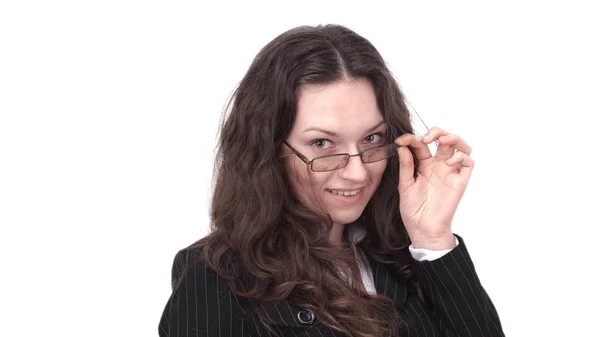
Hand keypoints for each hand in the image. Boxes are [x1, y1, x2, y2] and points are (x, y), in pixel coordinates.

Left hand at [394, 127, 473, 249]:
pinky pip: (468, 162)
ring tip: (441, 141)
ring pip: (460, 146)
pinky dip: (461, 157)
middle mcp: (438, 165)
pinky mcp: (460, 181)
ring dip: (453, 138)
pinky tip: (448, 162)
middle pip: (444, 139)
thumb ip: (406, 165)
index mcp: (423, 164)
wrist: (423, 228)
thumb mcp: (405, 185)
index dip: (411, 138)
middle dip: (436, 131)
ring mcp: (450, 171)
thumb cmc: (413, 209)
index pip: (421, 144)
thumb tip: (403, 146)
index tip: (401, 140)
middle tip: (426, 138)